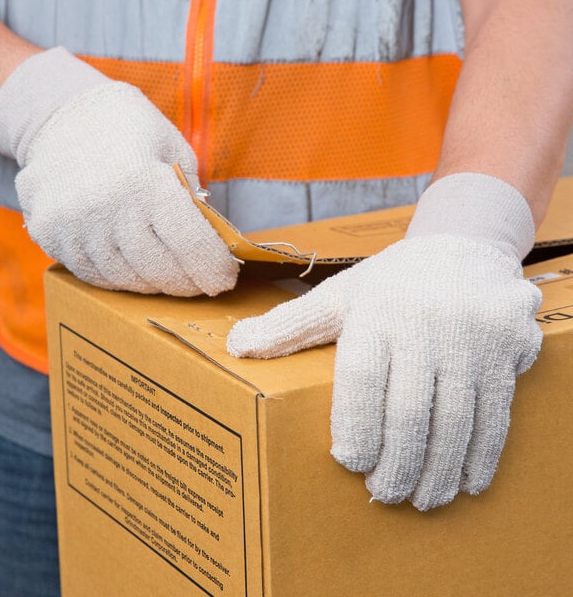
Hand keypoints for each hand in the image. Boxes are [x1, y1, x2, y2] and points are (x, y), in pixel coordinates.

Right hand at [0, 48, 237, 295]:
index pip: (191, 244)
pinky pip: (96, 276)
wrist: (59, 114)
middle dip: (189, 284)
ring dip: (156, 284)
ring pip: (129, 279)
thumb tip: (210, 242)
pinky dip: (123, 279)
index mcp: (146, 182)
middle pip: (161, 271)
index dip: (214, 268)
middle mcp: (108, 208)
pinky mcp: (50, 236)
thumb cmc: (129, 130)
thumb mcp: (174, 149)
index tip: (226, 278)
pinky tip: (137, 268)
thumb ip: (192, 196)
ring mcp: (74, 225)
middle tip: (202, 284)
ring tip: (171, 276)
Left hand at [228, 174, 542, 509]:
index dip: (356, 430)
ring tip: (424, 500)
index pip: (361, 381)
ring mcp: (473, 336)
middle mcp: (425, 324)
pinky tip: (468, 479)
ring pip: (456, 421)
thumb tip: (234, 345)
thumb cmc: (392, 280)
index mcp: (375, 312)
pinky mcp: (509, 346)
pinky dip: (482, 453)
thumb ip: (289, 324)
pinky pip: (496, 412)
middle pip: (409, 412)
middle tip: (386, 495)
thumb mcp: (338, 295)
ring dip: (440, 470)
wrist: (464, 244)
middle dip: (398, 465)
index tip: (350, 464)